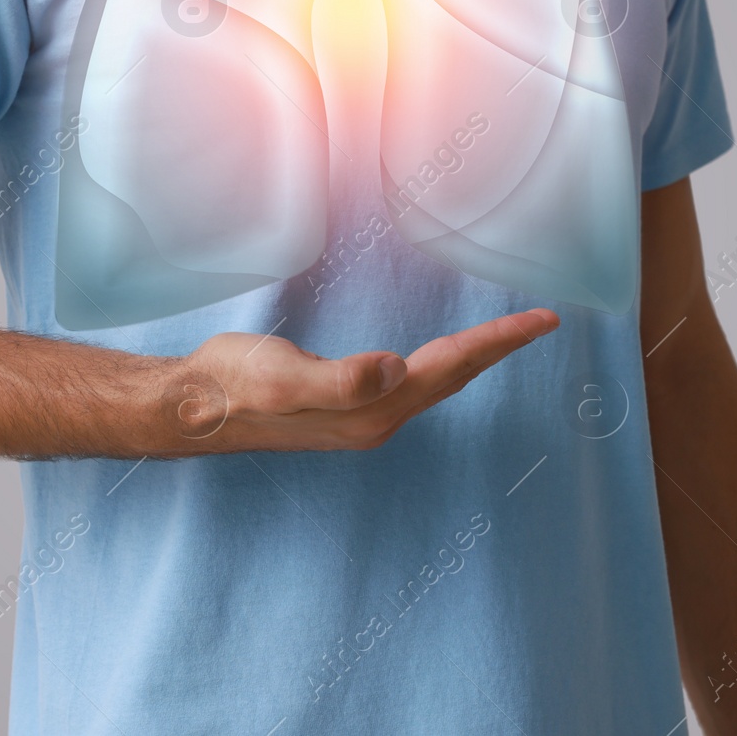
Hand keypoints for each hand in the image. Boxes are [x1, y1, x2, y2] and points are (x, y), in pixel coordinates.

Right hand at [174, 309, 559, 453]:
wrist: (192, 407)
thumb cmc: (231, 386)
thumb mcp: (281, 377)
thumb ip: (338, 379)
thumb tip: (393, 368)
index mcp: (372, 411)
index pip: (450, 367)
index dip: (498, 340)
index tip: (543, 319)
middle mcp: (376, 418)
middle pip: (454, 377)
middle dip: (500, 347)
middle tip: (544, 319)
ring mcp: (363, 415)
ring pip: (437, 382)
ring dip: (476, 357)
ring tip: (509, 333)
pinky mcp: (347, 404)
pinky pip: (413, 381)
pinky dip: (443, 362)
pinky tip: (441, 355)